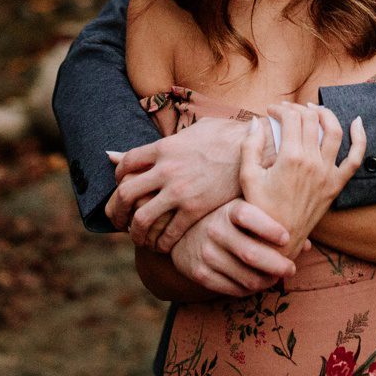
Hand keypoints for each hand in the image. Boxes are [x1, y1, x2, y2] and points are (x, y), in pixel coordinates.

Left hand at [104, 115, 248, 249]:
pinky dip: (161, 243)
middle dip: (117, 212)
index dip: (118, 179)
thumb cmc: (227, 137)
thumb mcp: (193, 130)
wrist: (258, 148)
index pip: (125, 164)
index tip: (122, 189)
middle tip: (119, 221)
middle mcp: (166, 169)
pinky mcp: (196, 209)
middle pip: (125, 194)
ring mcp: (180, 190)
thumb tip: (129, 148)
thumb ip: (162, 141)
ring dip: (135, 232)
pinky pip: (168, 233)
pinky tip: (163, 245)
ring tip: (138, 238)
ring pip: (141, 219)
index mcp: (164, 147)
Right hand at [168, 197, 301, 296]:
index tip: (286, 238)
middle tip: (291, 269)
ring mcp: (206, 253)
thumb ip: (274, 222)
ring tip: (277, 277)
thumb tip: (307, 245)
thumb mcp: (245, 211)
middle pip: (251, 253)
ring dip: (267, 281)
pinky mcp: (200, 273)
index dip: (269, 228)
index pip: (248, 216)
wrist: (182, 235)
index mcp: (228, 210)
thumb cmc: (226, 220)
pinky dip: (250, 290)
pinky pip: (233, 289)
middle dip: (277, 265)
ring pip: (245, 276)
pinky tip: (258, 283)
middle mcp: (215, 230)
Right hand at [240, 104, 365, 253]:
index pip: (291, 118)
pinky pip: (355, 159)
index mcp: (290, 158)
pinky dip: (360, 138)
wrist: (278, 239)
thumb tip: (254, 121)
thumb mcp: (247, 177)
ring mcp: (327, 173)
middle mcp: (313, 162)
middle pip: (311, 120)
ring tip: (314, 110)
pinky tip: (357, 123)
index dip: (280, 109)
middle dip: (298, 109)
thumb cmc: (261, 209)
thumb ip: (249, 146)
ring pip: (334, 131)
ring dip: (325, 114)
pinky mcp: (336, 185)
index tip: (271, 111)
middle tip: (287, 112)